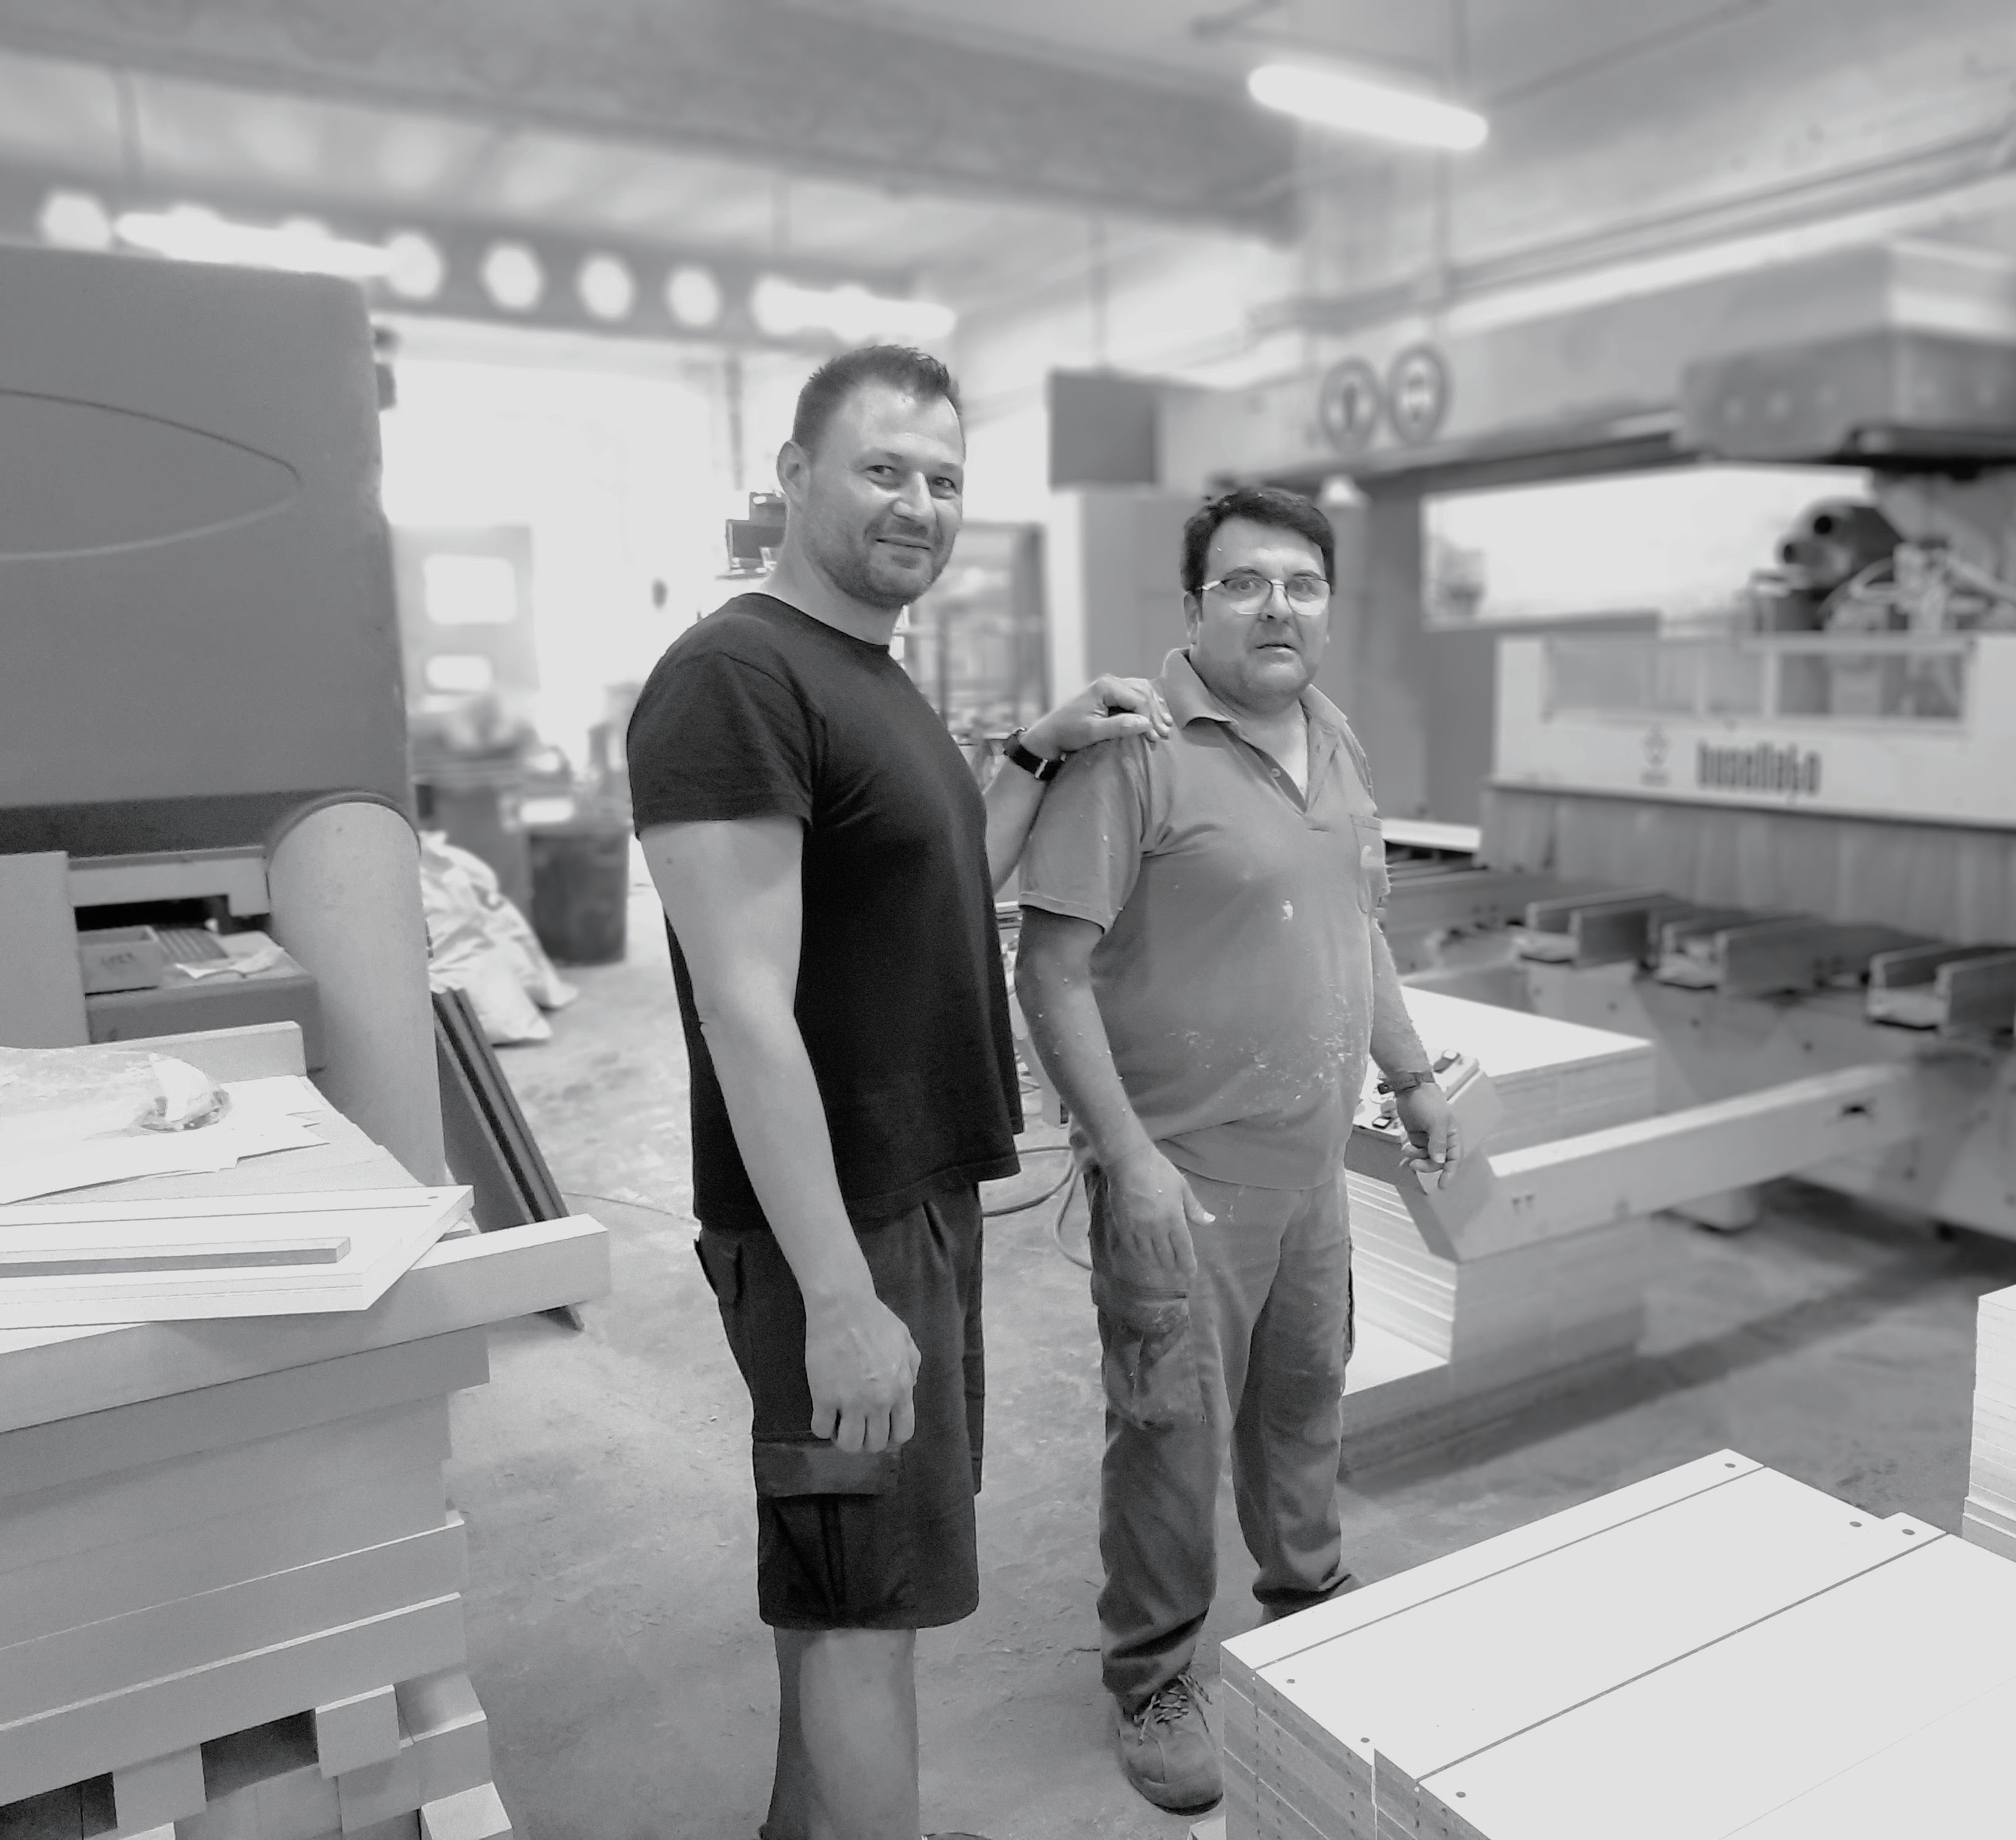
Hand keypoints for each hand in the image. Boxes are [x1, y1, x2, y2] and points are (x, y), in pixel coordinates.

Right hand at [803, 1289, 921, 1452]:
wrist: (843, 1307)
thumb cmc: (876, 1319)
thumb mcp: (906, 1341)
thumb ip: (911, 1368)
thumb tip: (909, 1388)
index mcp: (901, 1389)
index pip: (902, 1433)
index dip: (890, 1436)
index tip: (879, 1427)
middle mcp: (879, 1401)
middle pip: (875, 1443)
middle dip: (866, 1439)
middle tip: (856, 1425)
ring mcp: (851, 1401)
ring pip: (849, 1445)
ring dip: (844, 1439)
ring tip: (839, 1424)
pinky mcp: (823, 1397)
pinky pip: (821, 1430)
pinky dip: (822, 1427)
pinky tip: (822, 1413)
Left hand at [1024, 675, 1173, 759]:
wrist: (1051, 733)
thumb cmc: (1068, 732)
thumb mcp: (1093, 732)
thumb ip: (1119, 726)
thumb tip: (1145, 723)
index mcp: (1106, 686)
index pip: (1138, 699)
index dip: (1150, 718)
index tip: (1155, 737)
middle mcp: (1110, 682)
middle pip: (1143, 693)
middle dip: (1155, 713)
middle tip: (1165, 733)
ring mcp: (1110, 686)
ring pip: (1142, 692)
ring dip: (1154, 707)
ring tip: (1166, 724)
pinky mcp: (1110, 694)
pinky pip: (1135, 694)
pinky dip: (1147, 704)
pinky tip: (1156, 713)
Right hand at [1102, 1143, 1212, 1278]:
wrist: (1129, 1162)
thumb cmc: (1159, 1171)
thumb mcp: (1182, 1187)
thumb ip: (1194, 1208)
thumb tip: (1210, 1221)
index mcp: (1174, 1219)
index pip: (1183, 1249)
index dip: (1188, 1264)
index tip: (1191, 1274)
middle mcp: (1157, 1228)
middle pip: (1166, 1256)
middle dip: (1173, 1266)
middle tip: (1177, 1270)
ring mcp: (1138, 1229)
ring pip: (1149, 1255)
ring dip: (1157, 1264)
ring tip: (1162, 1266)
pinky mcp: (1123, 1226)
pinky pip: (1132, 1248)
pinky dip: (1140, 1256)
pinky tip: (1144, 1257)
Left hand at [1393, 1083, 1462, 1189]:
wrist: (1409, 1087)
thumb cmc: (1427, 1100)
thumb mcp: (1436, 1122)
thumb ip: (1438, 1143)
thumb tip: (1439, 1162)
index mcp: (1452, 1134)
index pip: (1454, 1158)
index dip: (1450, 1172)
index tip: (1443, 1184)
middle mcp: (1441, 1139)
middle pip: (1437, 1161)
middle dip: (1426, 1165)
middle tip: (1414, 1165)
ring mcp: (1428, 1138)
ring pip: (1424, 1158)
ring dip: (1415, 1158)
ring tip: (1406, 1150)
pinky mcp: (1416, 1137)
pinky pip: (1415, 1152)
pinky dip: (1409, 1158)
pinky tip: (1402, 1163)